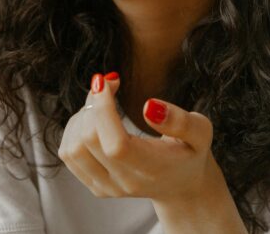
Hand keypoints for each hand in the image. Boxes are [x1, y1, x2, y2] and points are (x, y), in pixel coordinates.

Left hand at [58, 72, 219, 202]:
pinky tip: (94, 119)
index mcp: (152, 170)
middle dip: (93, 104)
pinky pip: (68, 154)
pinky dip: (74, 129)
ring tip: (104, 103)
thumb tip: (149, 106)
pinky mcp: (94, 186)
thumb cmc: (190, 152)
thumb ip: (181, 121)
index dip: (103, 110)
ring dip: (82, 116)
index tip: (106, 81)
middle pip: (89, 142)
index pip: (116, 145)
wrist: (181, 185)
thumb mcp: (200, 132)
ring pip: (72, 148)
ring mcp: (107, 188)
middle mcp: (125, 184)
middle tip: (110, 83)